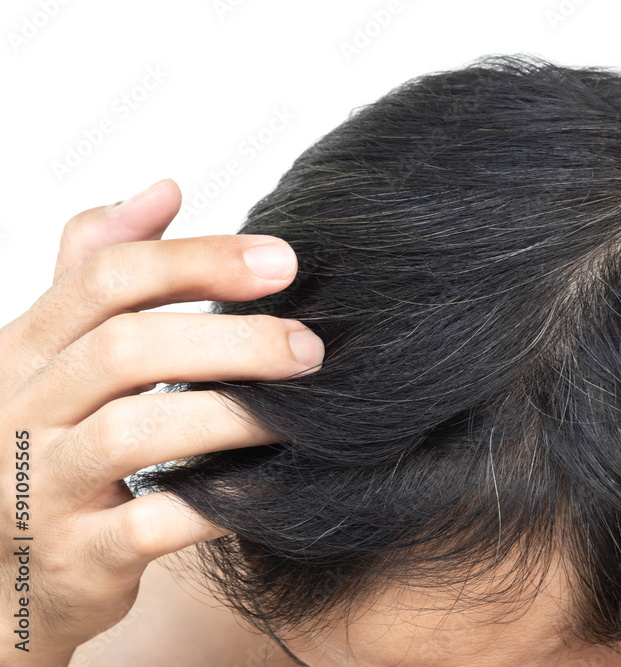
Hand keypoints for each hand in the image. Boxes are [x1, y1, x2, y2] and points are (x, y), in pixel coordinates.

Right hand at [0, 180, 324, 663]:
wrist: (7, 575)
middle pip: (126, 348)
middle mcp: (16, 411)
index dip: (199, 259)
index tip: (285, 260)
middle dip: (232, 340)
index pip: (105, 278)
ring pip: (132, 431)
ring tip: (300, 413)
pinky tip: (269, 486)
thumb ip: (98, 269)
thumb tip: (164, 187)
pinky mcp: (74, 557)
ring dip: (231, 415)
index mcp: (21, 349)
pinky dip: (217, 501)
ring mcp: (36, 488)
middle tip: (310, 347)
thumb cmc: (49, 446)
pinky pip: (150, 523)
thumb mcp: (54, 353)